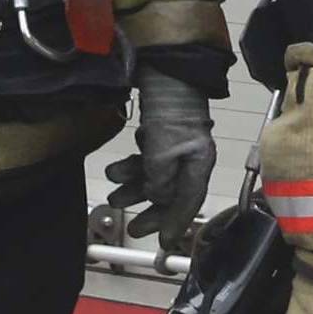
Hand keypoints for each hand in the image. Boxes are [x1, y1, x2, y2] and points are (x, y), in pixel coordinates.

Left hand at [104, 72, 216, 249]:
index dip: (176, 224)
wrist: (166, 71)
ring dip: (134, 185)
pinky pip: (149, 157)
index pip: (189, 202)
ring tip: (114, 188)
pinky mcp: (163, 131)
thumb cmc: (170, 113)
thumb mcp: (163, 154)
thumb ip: (159, 183)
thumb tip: (156, 198)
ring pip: (156, 175)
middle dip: (150, 208)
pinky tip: (122, 162)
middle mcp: (191, 156)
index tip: (162, 242)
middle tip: (131, 224)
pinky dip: (135, 164)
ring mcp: (177, 143)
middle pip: (172, 192)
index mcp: (199, 164)